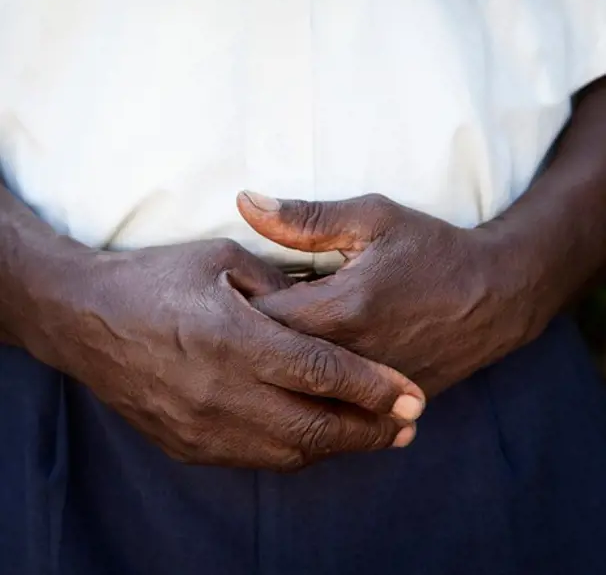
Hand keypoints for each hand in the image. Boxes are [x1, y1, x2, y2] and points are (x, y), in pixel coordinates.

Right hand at [25, 238, 423, 470]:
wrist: (84, 318)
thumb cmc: (155, 279)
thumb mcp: (220, 259)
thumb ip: (276, 281)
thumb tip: (320, 297)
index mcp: (235, 339)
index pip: (323, 373)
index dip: (373, 387)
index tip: (411, 394)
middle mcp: (222, 393)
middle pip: (316, 427)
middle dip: (371, 429)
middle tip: (410, 422)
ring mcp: (203, 427)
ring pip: (291, 452)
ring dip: (340, 446)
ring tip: (377, 434)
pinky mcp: (188, 445)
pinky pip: (257, 458)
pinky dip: (298, 450)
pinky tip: (319, 436)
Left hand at [239, 192, 538, 397]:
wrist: (496, 294)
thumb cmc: (432, 249)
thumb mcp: (372, 218)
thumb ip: (305, 218)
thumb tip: (245, 202)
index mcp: (337, 309)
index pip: (258, 319)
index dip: (234, 305)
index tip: (223, 292)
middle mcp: (348, 356)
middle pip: (272, 360)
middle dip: (248, 341)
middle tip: (229, 324)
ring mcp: (367, 386)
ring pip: (299, 387)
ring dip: (277, 366)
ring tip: (259, 347)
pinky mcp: (384, 400)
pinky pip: (332, 400)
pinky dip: (311, 385)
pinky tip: (300, 368)